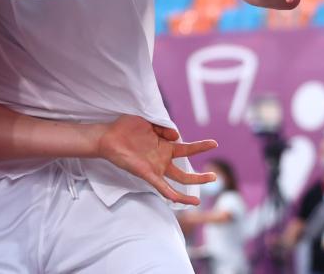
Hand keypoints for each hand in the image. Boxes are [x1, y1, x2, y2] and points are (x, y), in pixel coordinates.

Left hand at [97, 115, 217, 205]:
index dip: (200, 147)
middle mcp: (162, 159)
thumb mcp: (149, 122)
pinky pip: (161, 186)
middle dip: (200, 176)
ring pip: (177, 180)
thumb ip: (164, 127)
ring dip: (191, 187)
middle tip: (215, 176)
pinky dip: (172, 194)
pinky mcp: (147, 174)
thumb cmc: (126, 128)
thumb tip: (177, 135)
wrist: (108, 137)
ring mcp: (156, 168)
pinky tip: (180, 200)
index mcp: (164, 146)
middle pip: (185, 171)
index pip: (187, 148)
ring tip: (201, 196)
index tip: (214, 143)